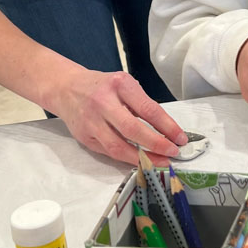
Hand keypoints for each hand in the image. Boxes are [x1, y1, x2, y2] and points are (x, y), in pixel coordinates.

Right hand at [49, 67, 187, 164]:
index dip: (167, 126)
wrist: (67, 88)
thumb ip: (141, 104)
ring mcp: (91, 121)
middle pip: (132, 129)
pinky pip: (108, 151)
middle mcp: (103, 102)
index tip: (180, 138)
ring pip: (118, 146)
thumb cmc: (103, 87)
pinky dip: (126, 158)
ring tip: (159, 162)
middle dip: (156, 144)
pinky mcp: (84, 137)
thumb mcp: (124, 85)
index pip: (148, 109)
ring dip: (142, 158)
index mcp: (119, 85)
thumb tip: (166, 130)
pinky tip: (140, 161)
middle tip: (173, 153)